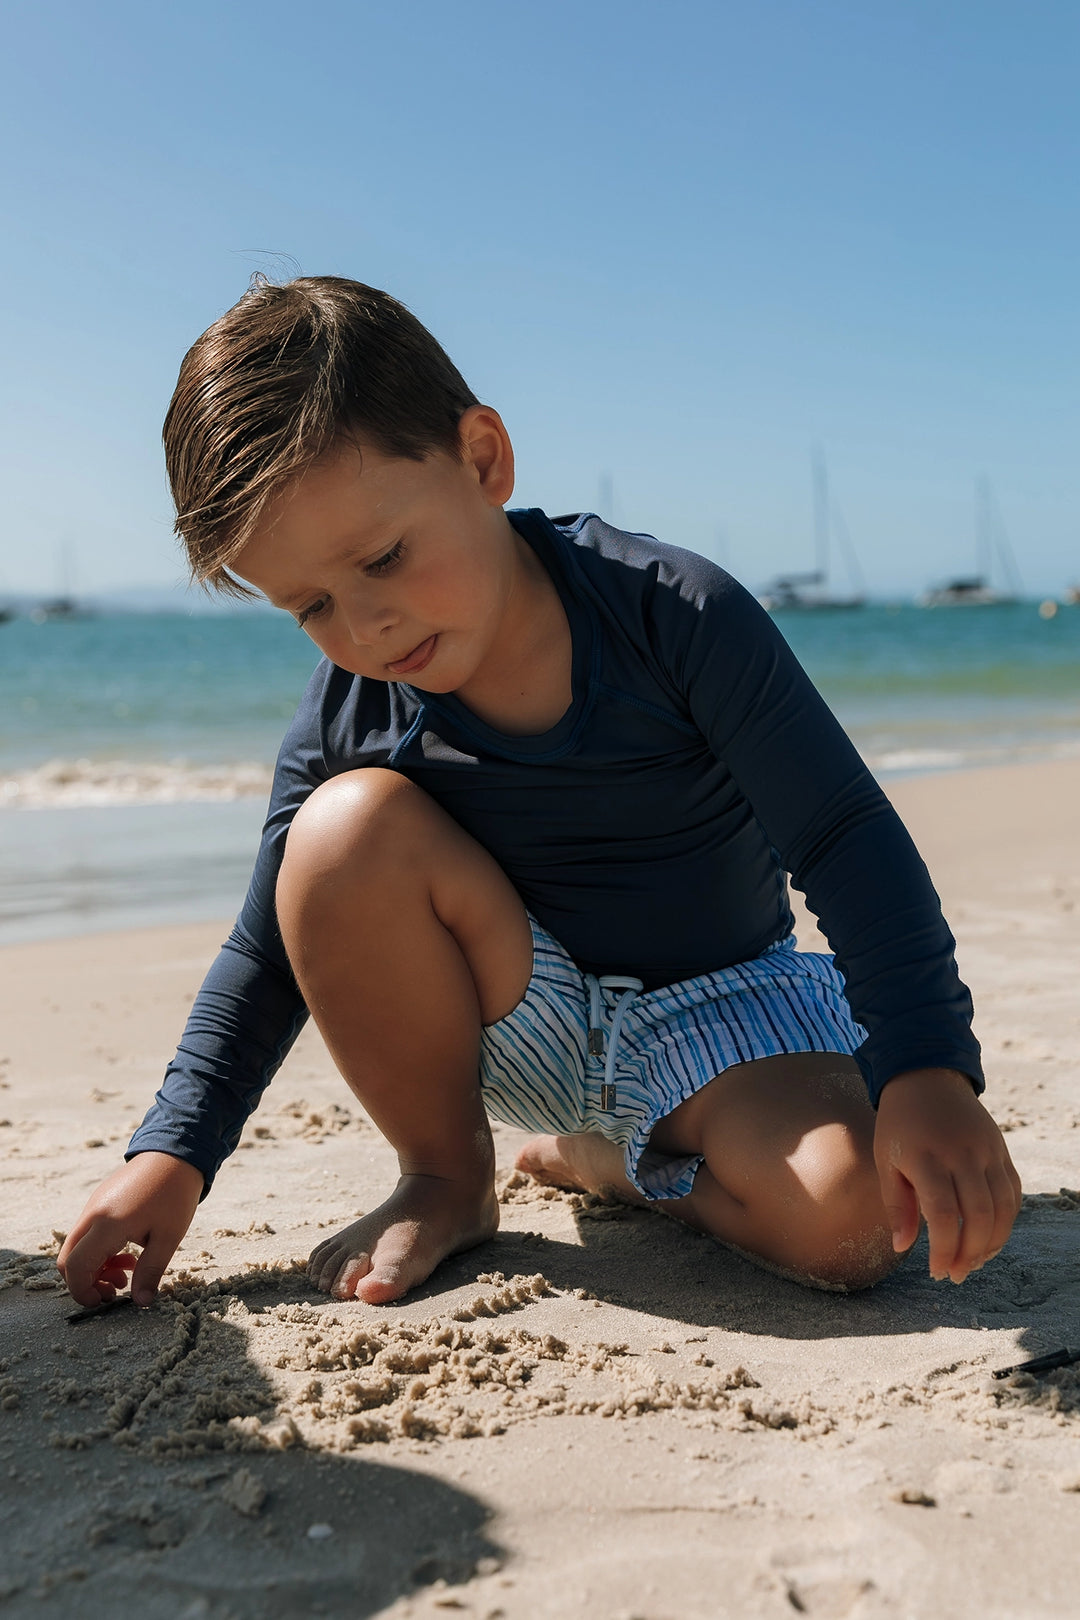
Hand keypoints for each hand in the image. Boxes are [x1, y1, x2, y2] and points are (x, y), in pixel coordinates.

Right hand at [57, 1152, 204, 1307]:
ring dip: (95, 1267)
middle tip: (116, 1290)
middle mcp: (92, 1215)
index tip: (105, 1302)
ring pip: (76, 1247)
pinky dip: (99, 1251)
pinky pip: (87, 1234)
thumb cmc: (175, 1194)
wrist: (175, 1152)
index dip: (83, 1292)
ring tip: (128, 1272)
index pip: (76, 1267)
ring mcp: (93, 1206)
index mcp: (107, 1224)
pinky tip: (128, 1252)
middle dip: (86, 1282)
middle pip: (67, 1259)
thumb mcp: (169, 1237)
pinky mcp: (99, 1202)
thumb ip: (151, 1271)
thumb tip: (140, 1303)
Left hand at [874, 1068, 1021, 1282]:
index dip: (944, 1249)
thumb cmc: (899, 1124)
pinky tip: (990, 1239)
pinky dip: (1006, 1221)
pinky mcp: (1001, 1149)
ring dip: (992, 1243)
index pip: (943, 1214)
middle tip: (956, 1274)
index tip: (937, 1272)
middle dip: (970, 1253)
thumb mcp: (885, 1159)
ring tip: (973, 1262)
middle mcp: (961, 1153)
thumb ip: (896, 1205)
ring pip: (1002, 1207)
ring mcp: (986, 1150)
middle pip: (978, 1215)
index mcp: (926, 1157)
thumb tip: (902, 1247)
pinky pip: (1013, 1192)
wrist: (926, 1078)